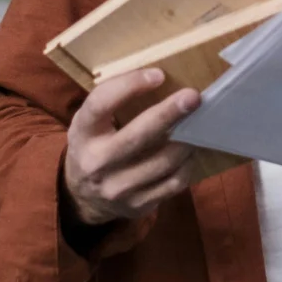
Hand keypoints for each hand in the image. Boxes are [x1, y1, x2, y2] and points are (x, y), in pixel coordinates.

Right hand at [61, 67, 210, 227]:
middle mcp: (96, 163)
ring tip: (199, 123)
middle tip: (193, 97)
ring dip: (186, 140)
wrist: (83, 197)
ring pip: (163, 162)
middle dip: (168, 114)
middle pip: (137, 136)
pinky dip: (187, 165)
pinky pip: (173, 184)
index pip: (101, 104)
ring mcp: (118, 189)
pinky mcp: (138, 206)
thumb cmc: (93, 144)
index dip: (129, 86)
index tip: (158, 75)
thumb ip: (112, 101)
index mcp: (83, 133)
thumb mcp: (90, 122)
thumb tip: (159, 75)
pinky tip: (191, 151)